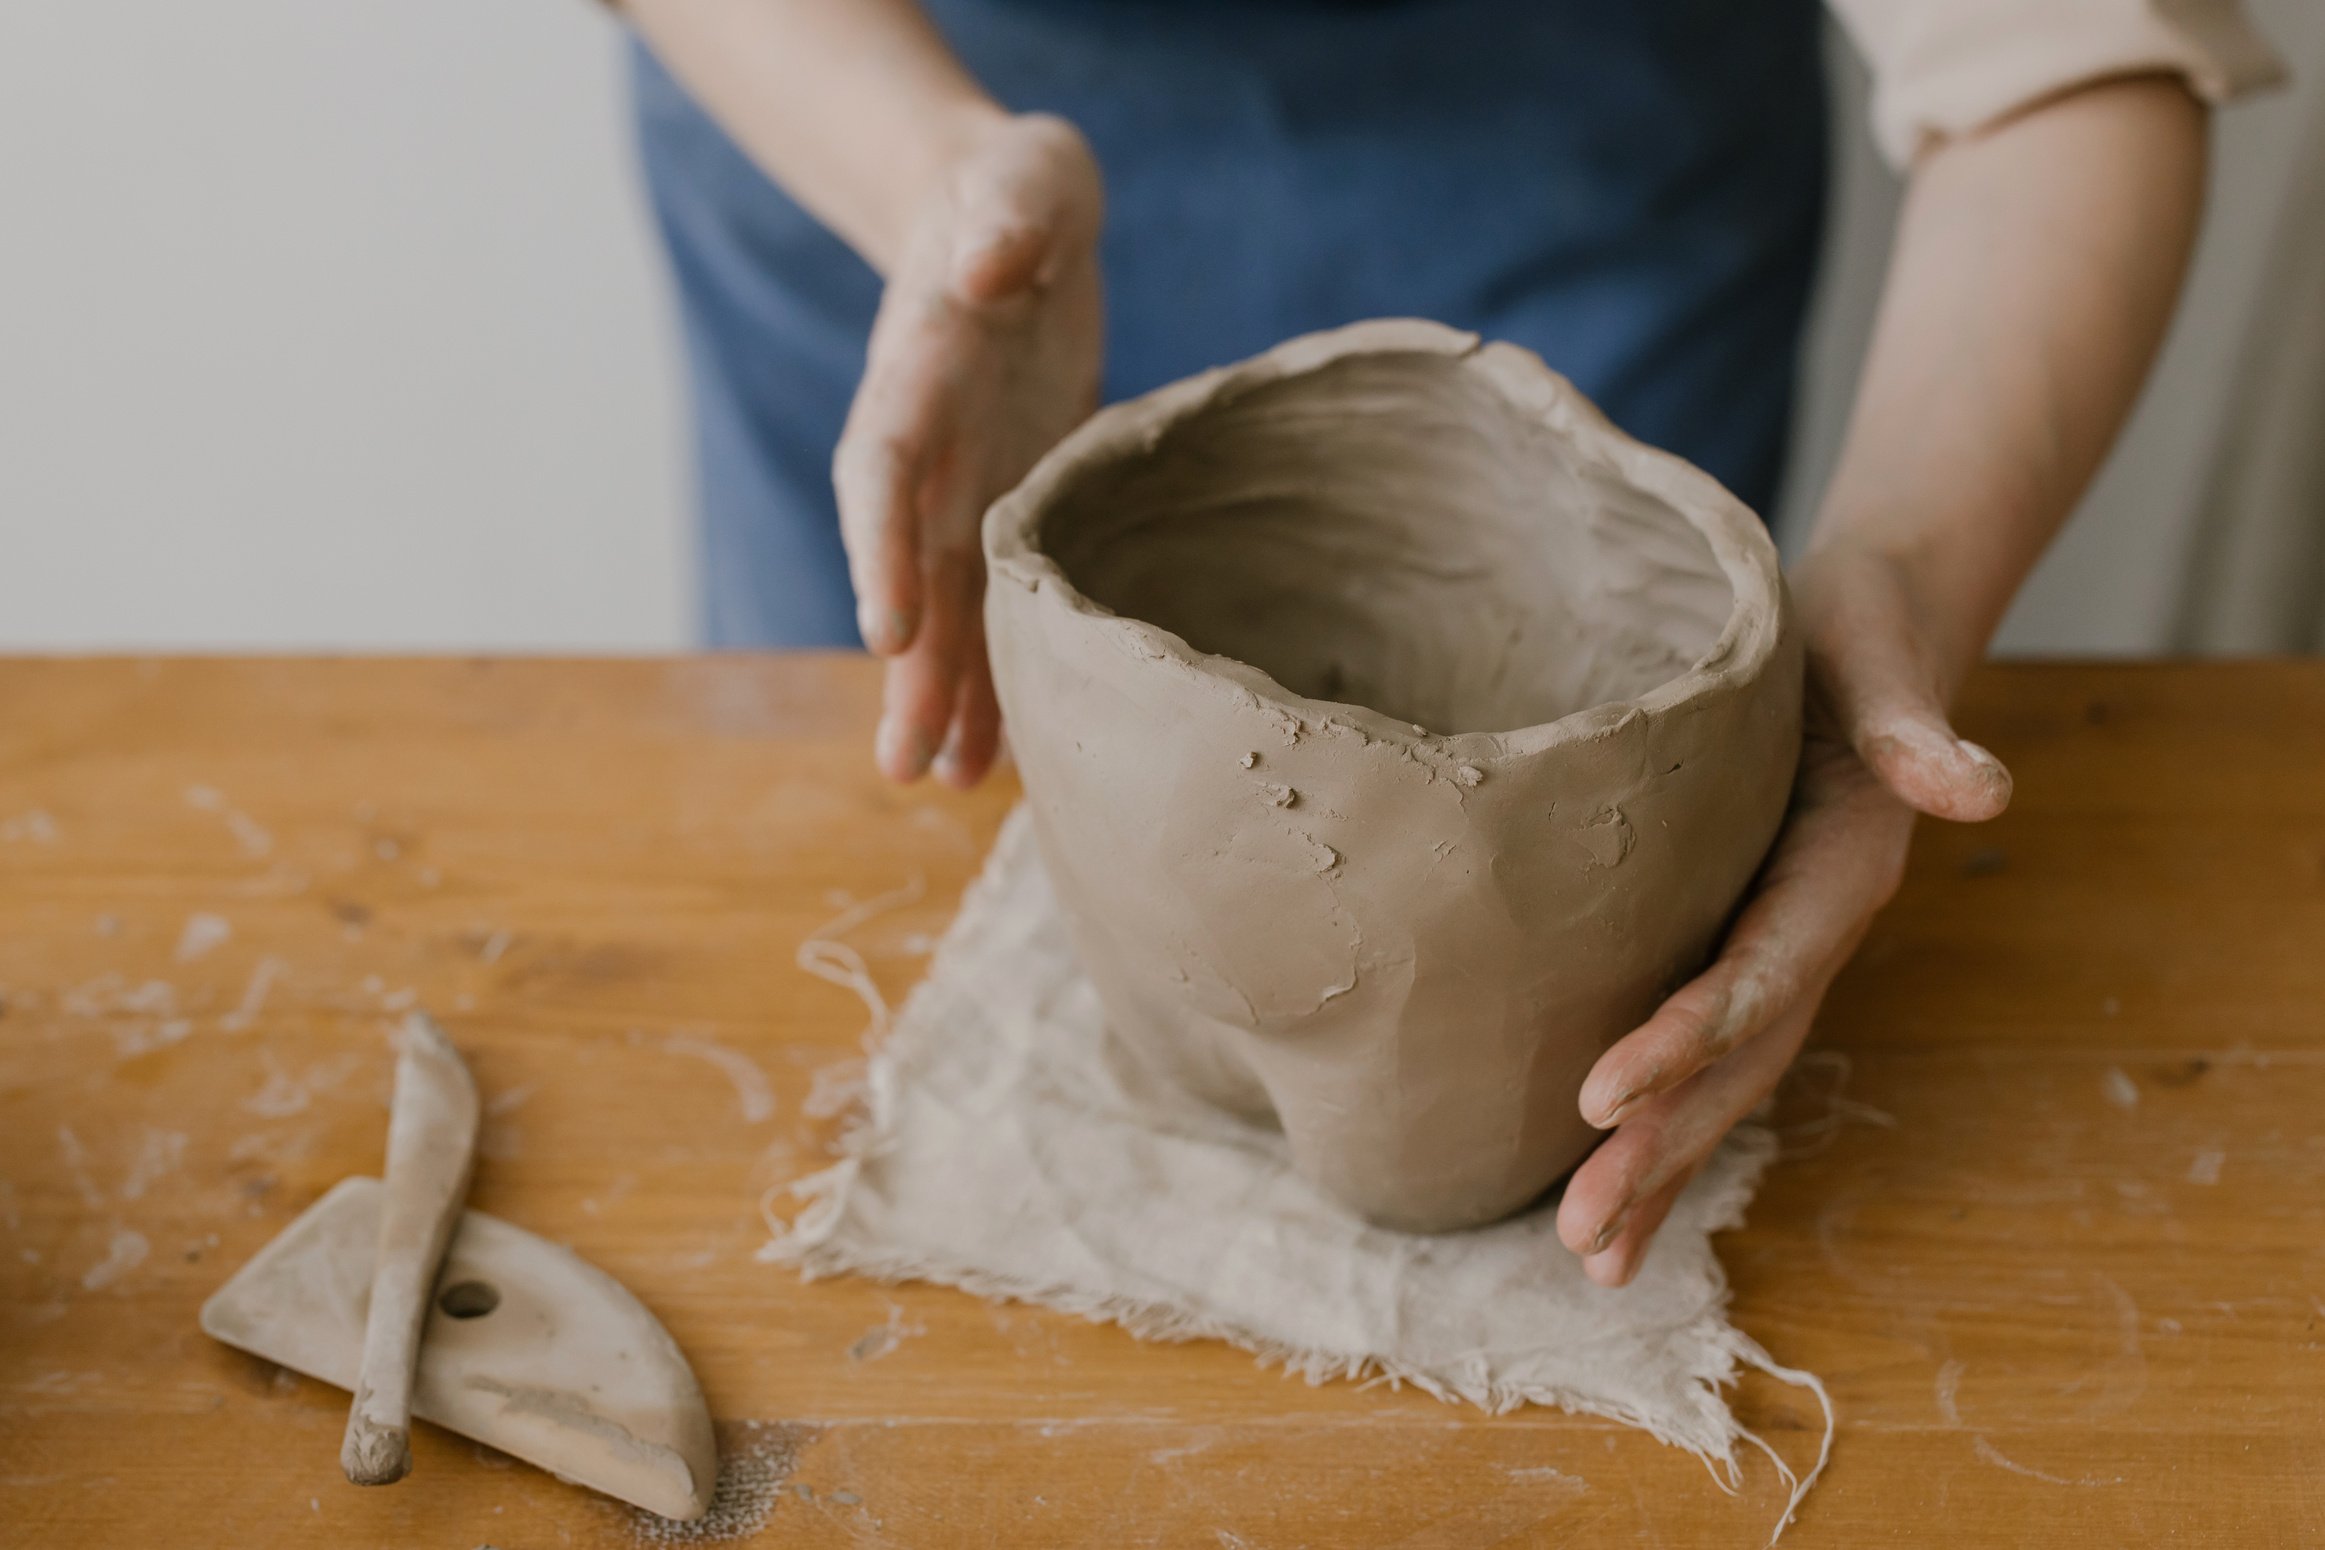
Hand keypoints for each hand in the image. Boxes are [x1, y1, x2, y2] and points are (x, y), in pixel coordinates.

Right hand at [833, 112, 1103, 788]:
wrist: (1008, 214)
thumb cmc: (1018, 190)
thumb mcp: (1025, 177)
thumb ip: (1011, 216)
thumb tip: (989, 268)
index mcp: (920, 367)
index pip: (883, 467)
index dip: (878, 550)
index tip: (887, 633)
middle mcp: (929, 443)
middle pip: (907, 566)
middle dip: (909, 669)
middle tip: (905, 768)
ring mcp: (965, 478)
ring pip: (949, 602)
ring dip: (948, 692)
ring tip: (951, 783)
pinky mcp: (1010, 498)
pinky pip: (1000, 594)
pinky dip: (1001, 663)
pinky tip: (1010, 740)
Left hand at [1557, 539, 2014, 1285]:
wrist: (1866, 635)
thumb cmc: (1852, 632)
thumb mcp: (1874, 651)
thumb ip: (1912, 720)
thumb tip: (1977, 784)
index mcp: (1839, 869)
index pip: (1760, 970)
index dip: (1689, 1035)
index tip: (1602, 1093)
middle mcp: (1813, 931)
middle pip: (1740, 1062)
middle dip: (1663, 1148)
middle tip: (1583, 1230)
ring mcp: (1780, 953)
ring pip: (1726, 1084)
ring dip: (1662, 1170)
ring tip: (1592, 1256)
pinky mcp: (1743, 952)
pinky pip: (1708, 1057)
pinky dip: (1663, 1130)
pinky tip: (1606, 1200)